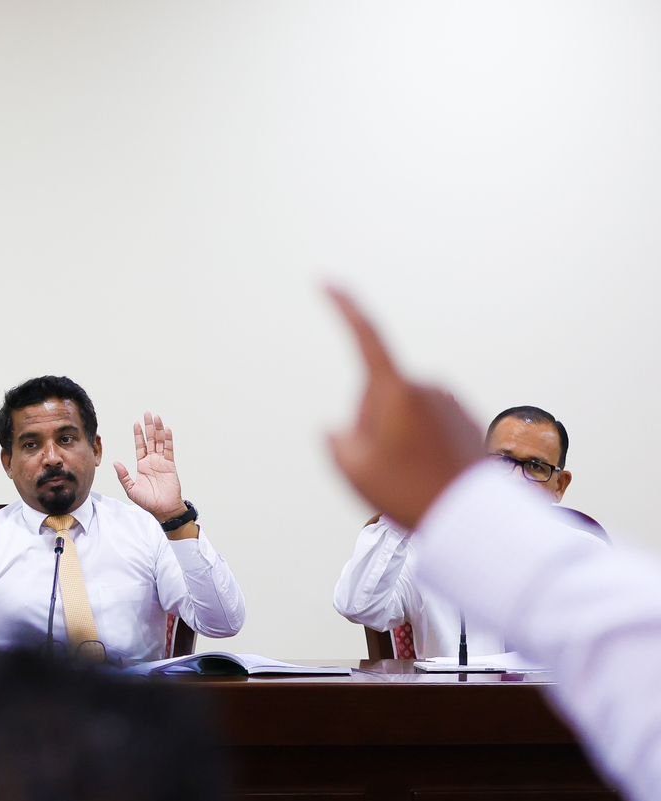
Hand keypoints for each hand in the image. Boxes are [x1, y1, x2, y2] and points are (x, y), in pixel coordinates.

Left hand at [114, 411, 185, 521]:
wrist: (163, 509)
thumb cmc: (147, 501)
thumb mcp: (131, 489)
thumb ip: (123, 476)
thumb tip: (115, 463)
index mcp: (142, 465)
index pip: (140, 446)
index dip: (138, 435)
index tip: (136, 423)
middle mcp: (152, 461)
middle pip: (150, 440)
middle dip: (149, 427)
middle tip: (148, 414)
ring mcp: (162, 462)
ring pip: (160, 442)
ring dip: (158, 430)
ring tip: (157, 418)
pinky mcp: (170, 465)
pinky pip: (169, 450)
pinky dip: (168, 440)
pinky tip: (167, 430)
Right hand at [326, 286, 481, 528]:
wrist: (475, 518)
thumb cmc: (411, 493)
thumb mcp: (354, 472)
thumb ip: (337, 441)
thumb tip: (342, 428)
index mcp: (395, 389)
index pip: (365, 336)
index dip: (343, 307)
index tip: (326, 281)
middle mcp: (425, 385)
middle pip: (375, 395)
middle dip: (368, 423)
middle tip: (383, 468)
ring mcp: (448, 400)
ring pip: (400, 412)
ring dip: (395, 438)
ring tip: (410, 476)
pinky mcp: (465, 417)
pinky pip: (425, 424)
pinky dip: (418, 444)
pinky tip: (428, 473)